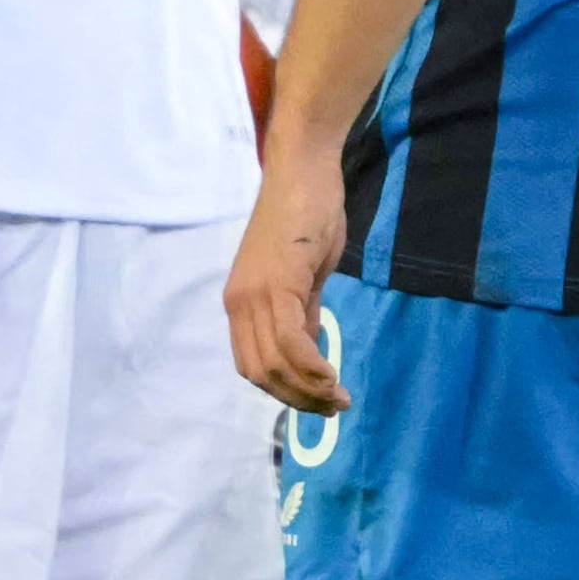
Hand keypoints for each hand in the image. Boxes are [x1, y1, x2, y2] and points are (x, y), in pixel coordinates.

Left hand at [226, 144, 351, 413]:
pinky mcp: (278, 284)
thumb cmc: (305, 214)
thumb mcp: (302, 275)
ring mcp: (255, 294)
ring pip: (275, 364)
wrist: (303, 171)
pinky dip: (312, 367)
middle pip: (260, 373)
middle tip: (333, 407)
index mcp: (240, 303)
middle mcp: (239, 304)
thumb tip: (308, 346)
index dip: (282, 391)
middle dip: (297, 399)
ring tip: (339, 399)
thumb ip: (301, 312)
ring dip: (309, 390)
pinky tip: (333, 377)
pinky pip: (291, 341)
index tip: (315, 401)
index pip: (251, 365)